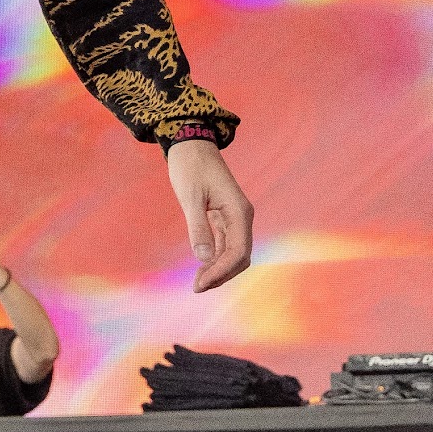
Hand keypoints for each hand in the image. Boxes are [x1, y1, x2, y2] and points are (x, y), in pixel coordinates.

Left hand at [165, 137, 253, 291]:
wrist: (190, 144)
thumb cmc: (190, 166)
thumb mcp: (190, 197)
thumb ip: (198, 226)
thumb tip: (204, 257)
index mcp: (240, 212)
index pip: (238, 251)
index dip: (221, 271)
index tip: (200, 283)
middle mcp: (242, 217)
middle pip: (239, 256)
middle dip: (221, 274)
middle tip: (197, 287)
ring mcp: (234, 217)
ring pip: (233, 251)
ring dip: (218, 268)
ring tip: (198, 282)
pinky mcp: (223, 216)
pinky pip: (225, 242)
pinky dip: (215, 256)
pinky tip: (202, 267)